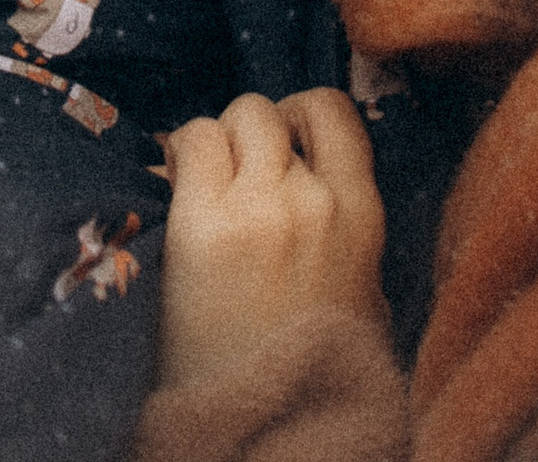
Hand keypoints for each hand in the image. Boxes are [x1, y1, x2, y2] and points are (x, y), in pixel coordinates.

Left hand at [156, 89, 387, 393]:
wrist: (270, 428)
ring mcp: (258, 208)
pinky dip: (177, 158)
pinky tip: (175, 197)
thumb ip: (340, 221)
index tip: (278, 143)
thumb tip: (308, 169)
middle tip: (230, 177)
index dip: (297, 115)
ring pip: (226, 119)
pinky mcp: (202, 224)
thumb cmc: (313, 366)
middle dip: (245, 135)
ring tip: (201, 191)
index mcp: (362, 214)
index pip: (332, 110)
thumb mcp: (360, 289)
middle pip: (266, 111)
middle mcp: (313, 199)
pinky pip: (187, 143)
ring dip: (210, 146)